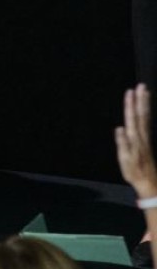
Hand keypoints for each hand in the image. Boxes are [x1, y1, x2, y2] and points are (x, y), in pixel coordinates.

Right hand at [116, 84, 156, 198]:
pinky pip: (147, 123)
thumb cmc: (134, 172)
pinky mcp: (148, 141)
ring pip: (146, 117)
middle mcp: (142, 136)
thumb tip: (120, 128)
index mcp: (135, 139)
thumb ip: (123, 144)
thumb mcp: (125, 160)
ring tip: (145, 92)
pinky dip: (146, 114)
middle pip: (142, 115)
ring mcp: (146, 138)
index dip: (130, 105)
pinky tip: (145, 110)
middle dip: (141, 100)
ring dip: (145, 104)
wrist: (150, 182)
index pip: (132, 118)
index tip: (130, 92)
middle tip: (141, 86)